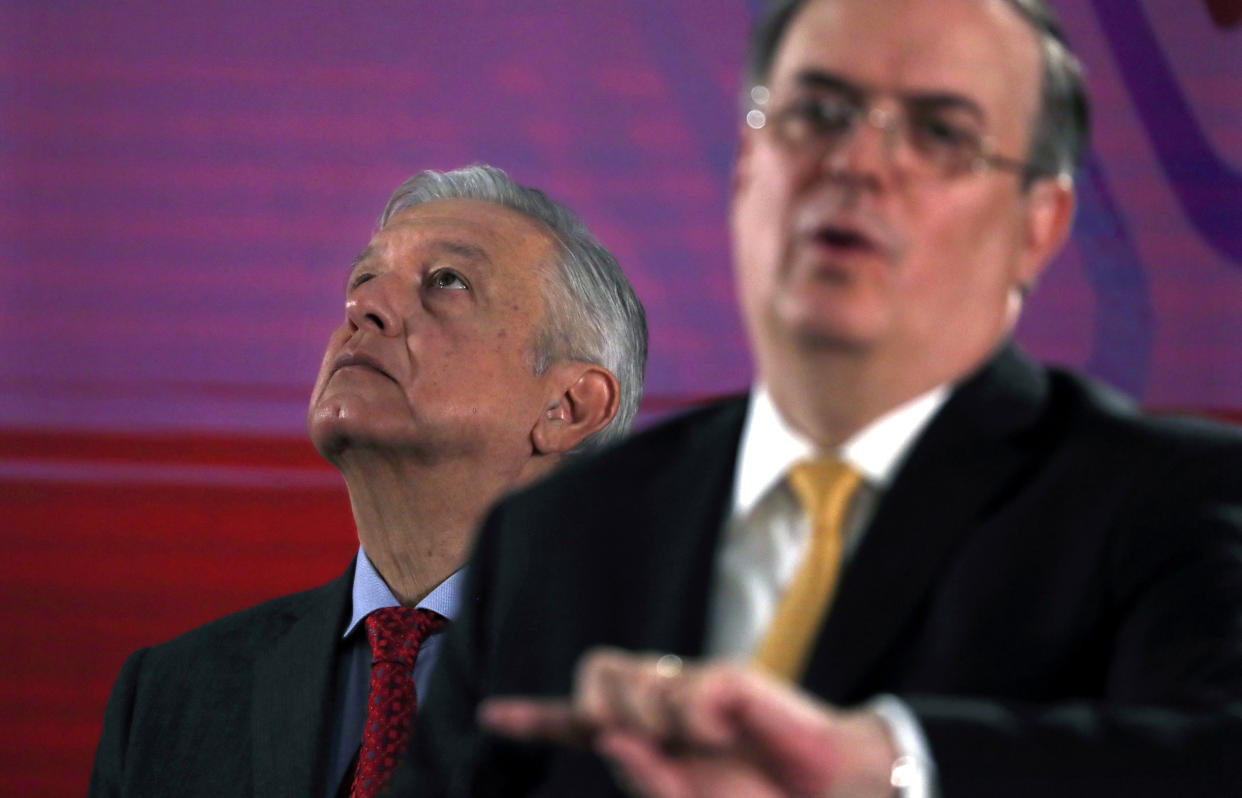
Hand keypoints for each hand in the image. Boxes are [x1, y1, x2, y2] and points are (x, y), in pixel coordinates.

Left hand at [479, 648, 897, 797]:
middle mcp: (664, 705)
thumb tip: (610, 738)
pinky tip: (734, 731)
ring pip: (632, 680)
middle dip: (597, 706)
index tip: (493, 716)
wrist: (831, 793)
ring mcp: (694, 686)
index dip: (535, 718)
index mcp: (650, 740)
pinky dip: (704, 722)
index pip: (581, 722)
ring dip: (659, 722)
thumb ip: (649, 779)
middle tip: (649, 740)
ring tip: (710, 742)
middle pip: (594, 674)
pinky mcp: (727, 676)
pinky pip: (687, 690)